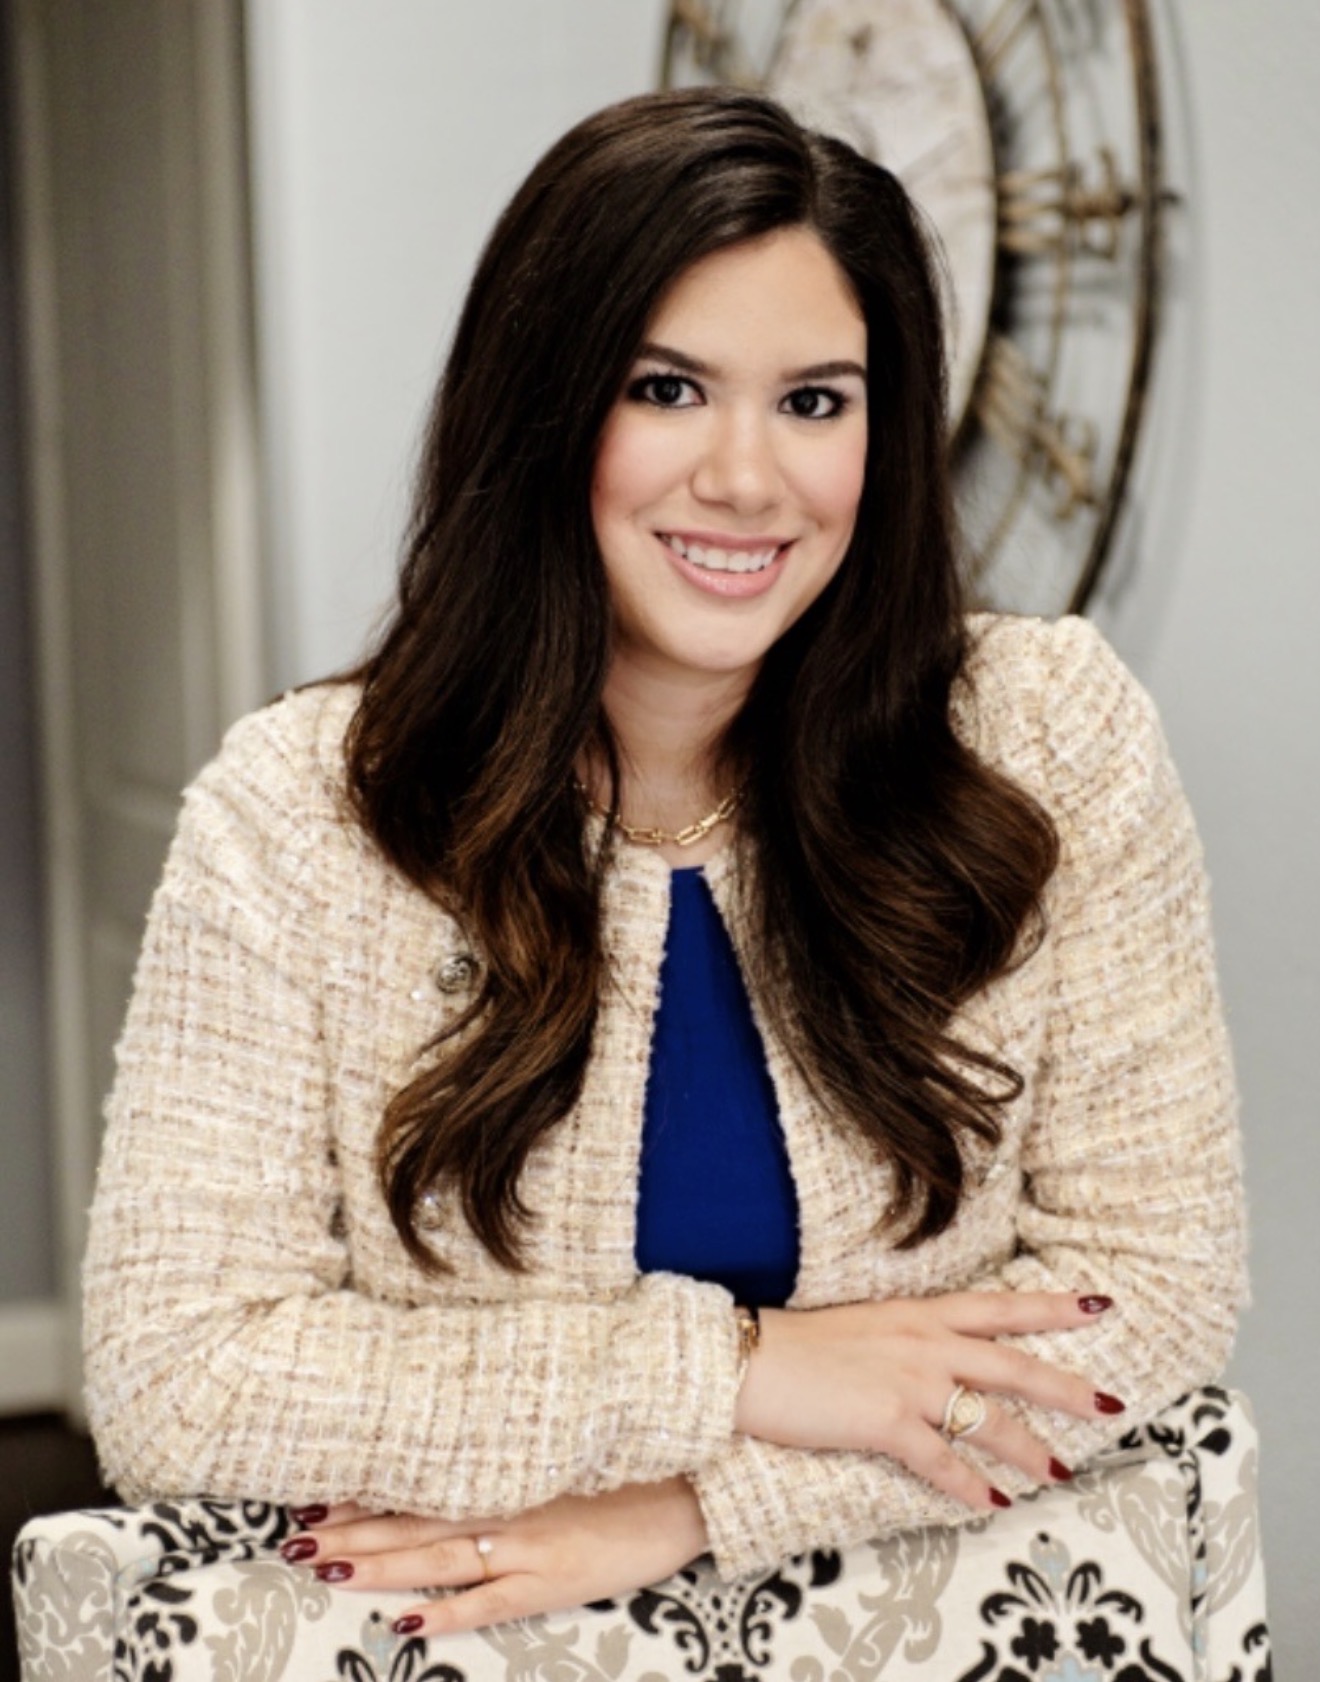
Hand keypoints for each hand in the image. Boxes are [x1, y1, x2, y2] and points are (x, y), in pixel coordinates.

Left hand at [280, 1476, 708, 1637]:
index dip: (366, 1491)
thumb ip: (514, 1443)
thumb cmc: (630, 1453)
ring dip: (379, 1566)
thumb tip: (459, 1444)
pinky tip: (404, 1626)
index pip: (421, 1478)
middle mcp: (506, 1500)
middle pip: (415, 1520)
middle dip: (353, 1531)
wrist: (692, 1474)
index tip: (316, 1496)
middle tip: (296, 1540)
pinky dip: (446, 1615)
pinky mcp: (554, 1580)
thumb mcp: (566, 1436)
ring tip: (327, 1571)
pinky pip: (489, 1603)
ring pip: (438, 1558)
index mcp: (506, 1464)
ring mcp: (528, 1542)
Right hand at [735, 1290, 1119, 1509]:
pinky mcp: (886, 1421)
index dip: (1051, 1307)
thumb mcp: (865, 1325)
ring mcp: (908, 1382)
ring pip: (989, 1419)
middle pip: (1013, 1364)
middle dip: (1066, 1386)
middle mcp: (924, 1343)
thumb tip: (939, 1360)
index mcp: (919, 1314)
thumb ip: (907, 1338)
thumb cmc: (798, 1344)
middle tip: (1110, 1403)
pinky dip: (970, 1487)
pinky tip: (992, 1503)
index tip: (1097, 1305)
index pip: (999, 1306)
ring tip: (1061, 1471)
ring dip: (1029, 1449)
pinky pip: (941, 1461)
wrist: (750, 1359)